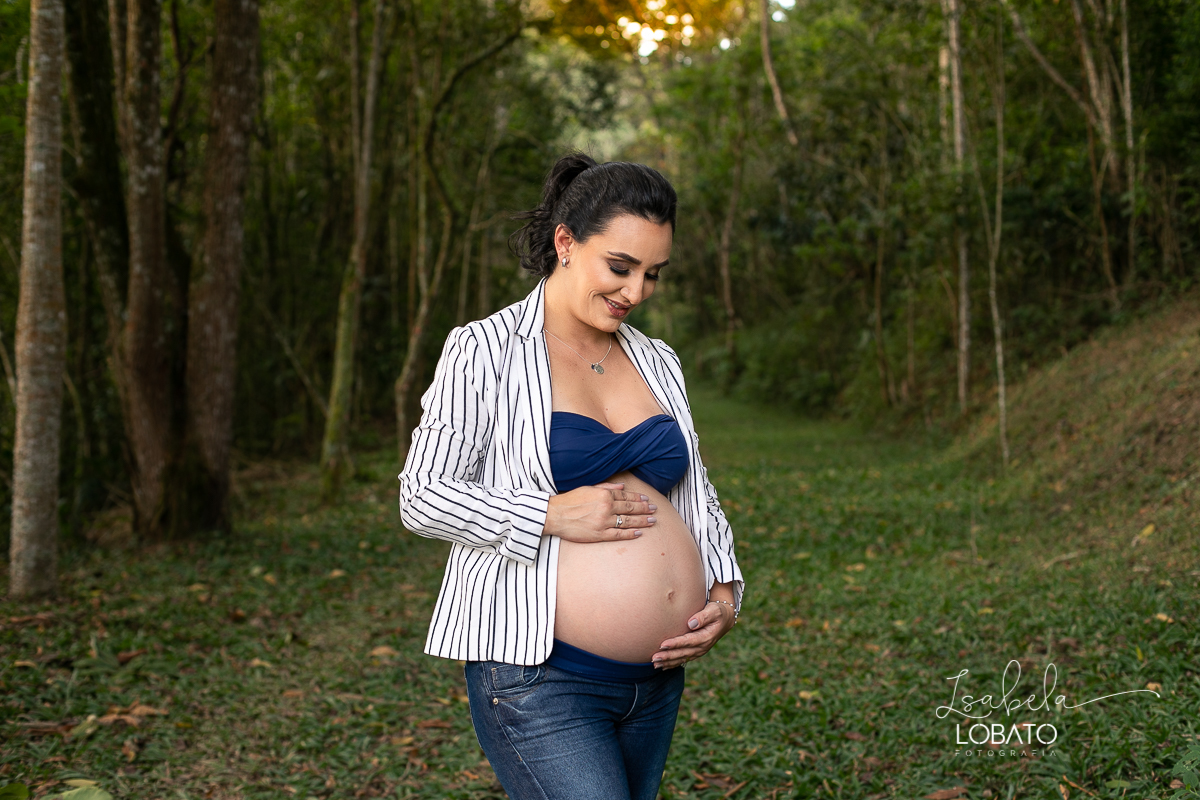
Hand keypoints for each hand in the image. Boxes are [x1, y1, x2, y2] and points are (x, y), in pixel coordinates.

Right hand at [543, 482, 657, 542]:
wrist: (555, 515)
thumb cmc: (570, 500)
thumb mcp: (588, 488)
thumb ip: (607, 487)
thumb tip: (622, 486)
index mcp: (604, 495)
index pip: (626, 496)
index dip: (638, 498)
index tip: (647, 499)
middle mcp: (606, 508)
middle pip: (630, 508)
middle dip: (644, 509)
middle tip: (655, 510)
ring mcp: (603, 522)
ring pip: (627, 521)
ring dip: (642, 521)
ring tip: (652, 521)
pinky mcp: (599, 534)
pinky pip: (618, 534)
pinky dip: (630, 534)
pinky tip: (639, 533)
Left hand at [651, 601, 735, 669]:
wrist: (724, 619)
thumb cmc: (717, 612)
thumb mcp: (714, 611)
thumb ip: (703, 616)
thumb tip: (691, 623)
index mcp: (706, 637)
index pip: (688, 641)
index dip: (675, 644)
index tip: (663, 645)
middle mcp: (702, 647)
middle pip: (683, 653)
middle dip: (668, 656)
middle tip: (654, 658)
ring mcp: (699, 651)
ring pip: (682, 659)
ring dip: (668, 662)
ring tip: (655, 664)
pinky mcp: (696, 652)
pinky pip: (683, 660)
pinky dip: (673, 664)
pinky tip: (663, 667)